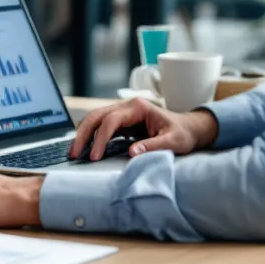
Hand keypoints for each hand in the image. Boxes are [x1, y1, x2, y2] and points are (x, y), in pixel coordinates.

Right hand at [69, 98, 218, 160]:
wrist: (190, 128)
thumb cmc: (183, 134)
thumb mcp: (173, 141)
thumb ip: (153, 146)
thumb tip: (132, 152)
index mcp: (138, 107)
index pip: (111, 120)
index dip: (100, 138)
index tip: (94, 156)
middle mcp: (127, 107)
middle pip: (96, 116)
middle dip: (83, 135)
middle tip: (74, 154)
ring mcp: (122, 113)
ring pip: (94, 119)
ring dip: (83, 134)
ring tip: (75, 152)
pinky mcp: (121, 122)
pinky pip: (100, 126)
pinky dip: (90, 136)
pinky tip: (85, 148)